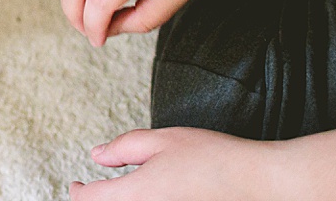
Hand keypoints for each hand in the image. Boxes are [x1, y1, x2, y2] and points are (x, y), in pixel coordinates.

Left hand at [71, 127, 284, 200]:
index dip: (77, 191)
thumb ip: (123, 148)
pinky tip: (154, 195)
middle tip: (96, 190)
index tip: (76, 183)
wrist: (259, 184)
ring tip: (123, 192)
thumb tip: (96, 156)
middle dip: (100, 200)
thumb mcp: (162, 140)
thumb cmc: (212, 158)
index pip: (90, 200)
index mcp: (136, 194)